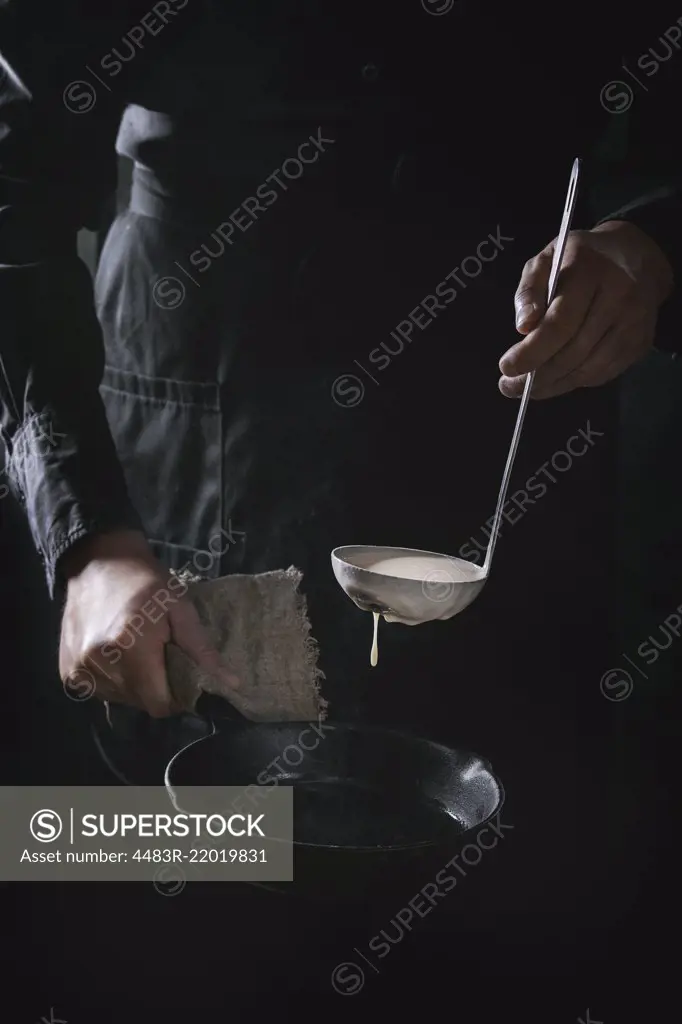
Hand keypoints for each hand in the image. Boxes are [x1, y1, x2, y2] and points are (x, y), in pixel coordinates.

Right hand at [59, 529, 237, 716]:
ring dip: (134, 685)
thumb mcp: (181, 608)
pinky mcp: (67, 671)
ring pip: (120, 699)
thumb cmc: (147, 581)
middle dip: (156, 689)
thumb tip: (231, 683)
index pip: (158, 704)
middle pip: (140, 702)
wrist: (98, 561)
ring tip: (138, 652)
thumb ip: (201, 649)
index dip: (175, 699)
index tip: (183, 680)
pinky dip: (113, 680)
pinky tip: (116, 654)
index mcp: (132, 648)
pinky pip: (100, 691)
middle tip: (161, 659)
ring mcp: (80, 670)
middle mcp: (101, 664)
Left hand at [499, 220, 673, 398]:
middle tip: (509, 386)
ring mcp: (634, 323)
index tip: (506, 367)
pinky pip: (603, 373)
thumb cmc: (581, 259)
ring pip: (588, 368)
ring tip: (527, 389)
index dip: (531, 351)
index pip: (559, 322)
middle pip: (572, 352)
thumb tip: (523, 327)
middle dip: (536, 375)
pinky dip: (575, 382)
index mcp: (590, 272)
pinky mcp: (640, 343)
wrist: (638, 257)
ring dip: (553, 385)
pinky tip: (556, 381)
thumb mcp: (547, 259)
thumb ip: (529, 290)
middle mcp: (618, 298)